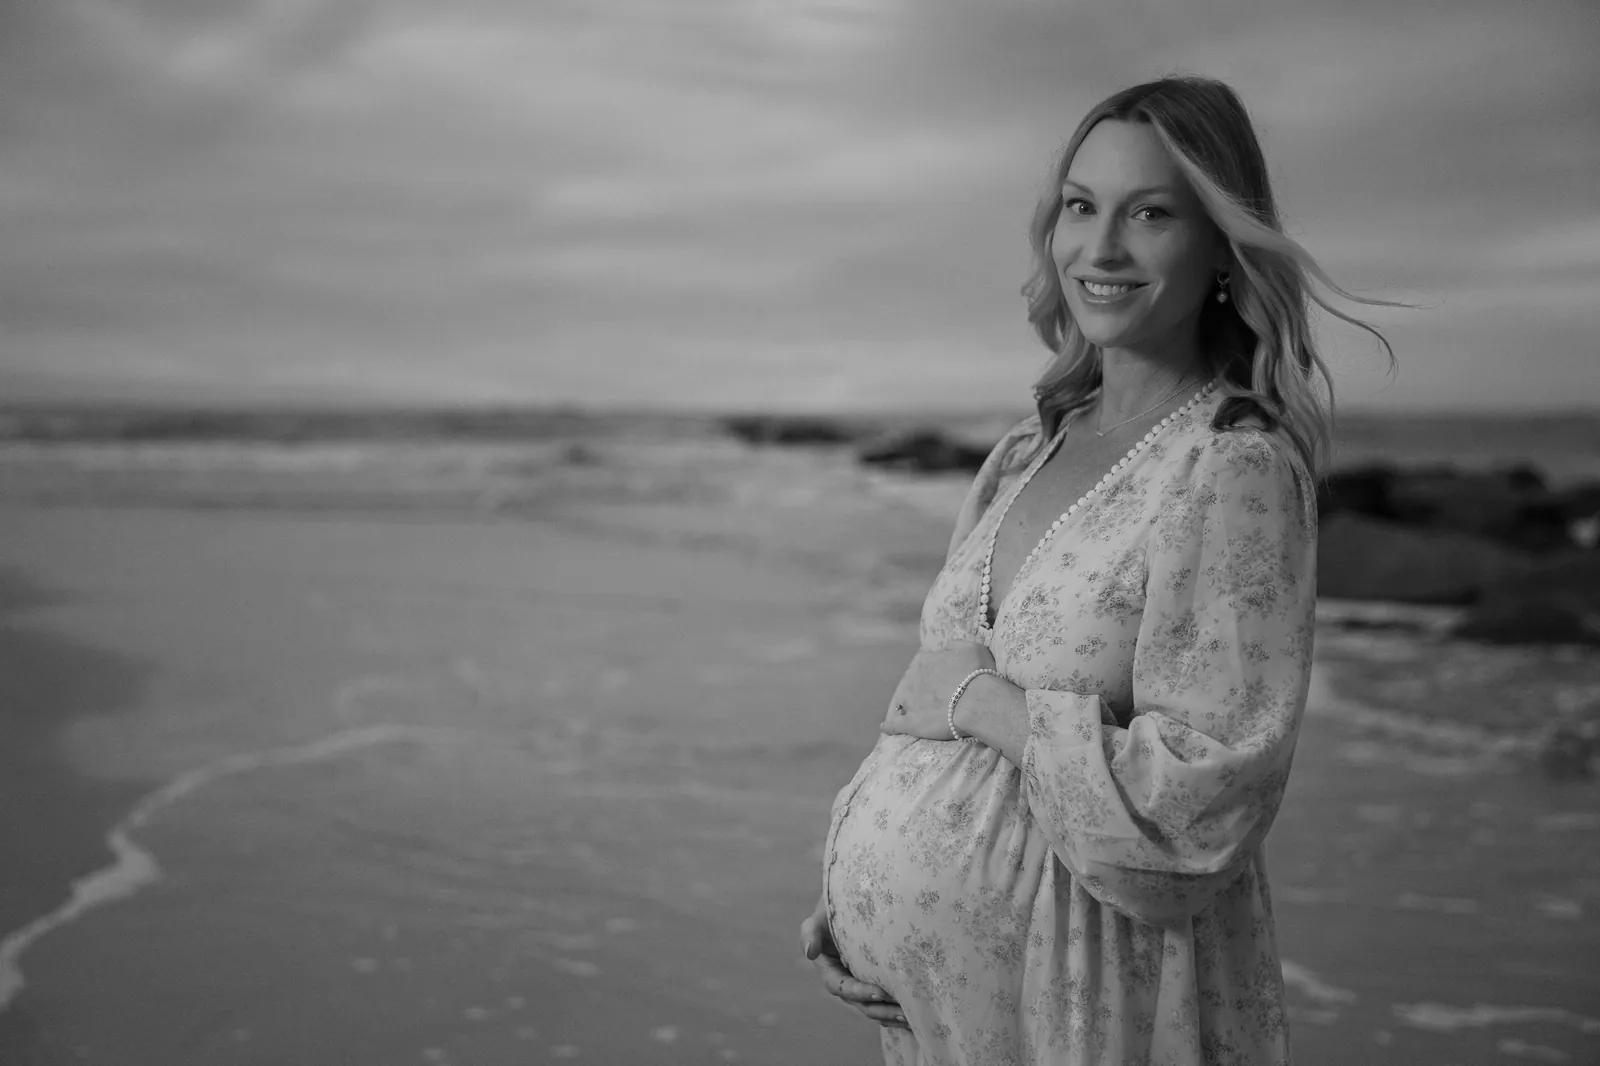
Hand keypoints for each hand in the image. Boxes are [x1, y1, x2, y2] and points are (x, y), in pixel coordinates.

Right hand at [798, 892, 907, 1029]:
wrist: (848, 906)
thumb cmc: (831, 911)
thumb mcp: (817, 919)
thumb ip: (810, 933)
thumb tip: (809, 952)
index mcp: (829, 972)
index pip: (843, 987)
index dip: (860, 993)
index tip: (880, 993)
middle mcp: (845, 983)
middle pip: (862, 1004)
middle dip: (882, 1010)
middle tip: (903, 1013)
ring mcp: (860, 985)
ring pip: (875, 1008)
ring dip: (891, 1015)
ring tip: (912, 1018)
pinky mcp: (875, 983)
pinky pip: (884, 1003)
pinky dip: (896, 1011)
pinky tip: (914, 1015)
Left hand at [879, 641, 995, 741]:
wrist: (977, 700)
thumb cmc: (978, 672)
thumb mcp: (968, 647)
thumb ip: (952, 647)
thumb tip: (945, 650)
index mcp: (925, 660)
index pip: (923, 664)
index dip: (933, 673)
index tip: (942, 680)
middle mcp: (913, 678)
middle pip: (912, 683)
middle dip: (920, 689)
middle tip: (935, 698)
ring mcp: (909, 701)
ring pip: (902, 702)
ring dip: (907, 706)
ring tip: (915, 713)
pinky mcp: (910, 723)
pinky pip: (894, 724)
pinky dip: (890, 726)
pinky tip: (886, 728)